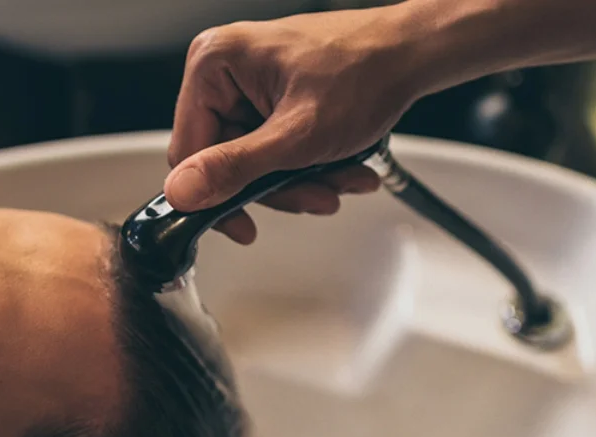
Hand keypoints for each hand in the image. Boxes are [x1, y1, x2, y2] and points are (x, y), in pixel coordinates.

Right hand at [166, 8, 433, 242]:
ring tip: (340, 180)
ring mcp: (249, 84)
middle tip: (316, 196)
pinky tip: (341, 167)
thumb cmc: (365, 72)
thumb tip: (181, 192)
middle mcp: (225, 70)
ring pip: (255, 160)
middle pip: (226, 159)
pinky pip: (275, 147)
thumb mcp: (295, 135)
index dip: (214, 194)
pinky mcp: (273, 97)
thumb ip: (235, 168)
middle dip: (276, 186)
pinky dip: (308, 164)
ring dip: (299, 181)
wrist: (414, 53)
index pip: (188, 150)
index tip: (242, 224)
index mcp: (213, 63)